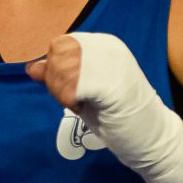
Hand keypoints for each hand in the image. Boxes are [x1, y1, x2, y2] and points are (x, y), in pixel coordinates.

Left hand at [28, 31, 182, 182]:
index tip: (70, 90)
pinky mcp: (112, 84)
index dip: (55, 69)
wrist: (151, 138)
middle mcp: (110, 47)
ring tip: (81, 104)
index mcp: (105, 44)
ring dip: (62, 92)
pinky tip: (83, 108)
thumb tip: (31, 67)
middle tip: (74, 100)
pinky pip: (73, 87)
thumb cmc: (116, 115)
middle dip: (56, 80)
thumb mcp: (82, 90)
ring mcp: (113, 64)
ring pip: (63, 68)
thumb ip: (58, 77)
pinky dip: (70, 100)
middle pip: (58, 54)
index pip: (60, 44)